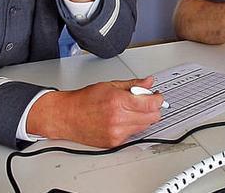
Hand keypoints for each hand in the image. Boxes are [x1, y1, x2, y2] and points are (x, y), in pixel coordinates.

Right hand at [27, 76, 163, 147]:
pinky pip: (133, 134)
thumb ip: (133, 84)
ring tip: (132, 110)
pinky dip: (133, 126)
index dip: (158, 98)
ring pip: (145, 127)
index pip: (151, 104)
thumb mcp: (110, 85)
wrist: (65, 116)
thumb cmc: (84, 100)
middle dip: (153, 108)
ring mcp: (116, 133)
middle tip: (147, 101)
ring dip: (144, 118)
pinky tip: (123, 119)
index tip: (157, 95)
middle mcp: (118, 119)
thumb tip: (149, 82)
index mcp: (118, 102)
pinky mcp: (114, 143)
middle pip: (152, 117)